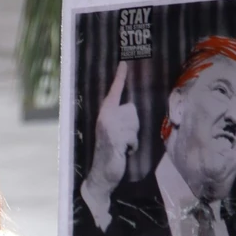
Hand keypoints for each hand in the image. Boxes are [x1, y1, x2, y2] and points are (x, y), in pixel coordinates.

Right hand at [84, 61, 139, 203]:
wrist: (100, 174)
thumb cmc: (110, 151)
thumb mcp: (112, 131)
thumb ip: (119, 119)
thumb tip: (130, 109)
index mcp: (104, 113)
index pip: (114, 91)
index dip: (119, 77)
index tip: (124, 62)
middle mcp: (105, 117)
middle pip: (132, 111)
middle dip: (133, 126)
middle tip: (123, 138)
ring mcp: (109, 128)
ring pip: (134, 125)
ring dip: (133, 137)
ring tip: (123, 146)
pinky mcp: (115, 139)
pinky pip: (133, 138)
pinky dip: (132, 147)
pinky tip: (124, 152)